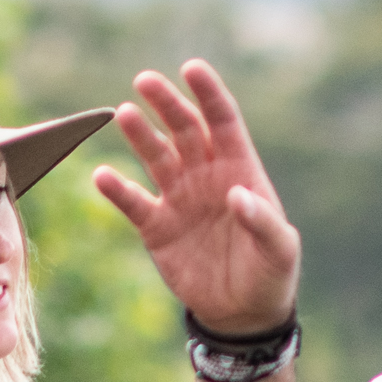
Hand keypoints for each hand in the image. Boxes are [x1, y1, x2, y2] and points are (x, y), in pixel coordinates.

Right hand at [97, 61, 307, 338]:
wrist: (243, 312)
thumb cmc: (270, 273)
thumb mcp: (279, 249)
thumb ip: (262, 221)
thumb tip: (237, 195)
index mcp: (239, 170)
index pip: (222, 121)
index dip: (208, 94)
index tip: (191, 68)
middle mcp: (205, 176)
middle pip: (183, 129)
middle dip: (167, 104)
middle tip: (145, 80)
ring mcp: (179, 199)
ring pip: (156, 157)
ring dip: (140, 135)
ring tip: (125, 114)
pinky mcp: (157, 227)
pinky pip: (133, 202)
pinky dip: (117, 189)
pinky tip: (102, 176)